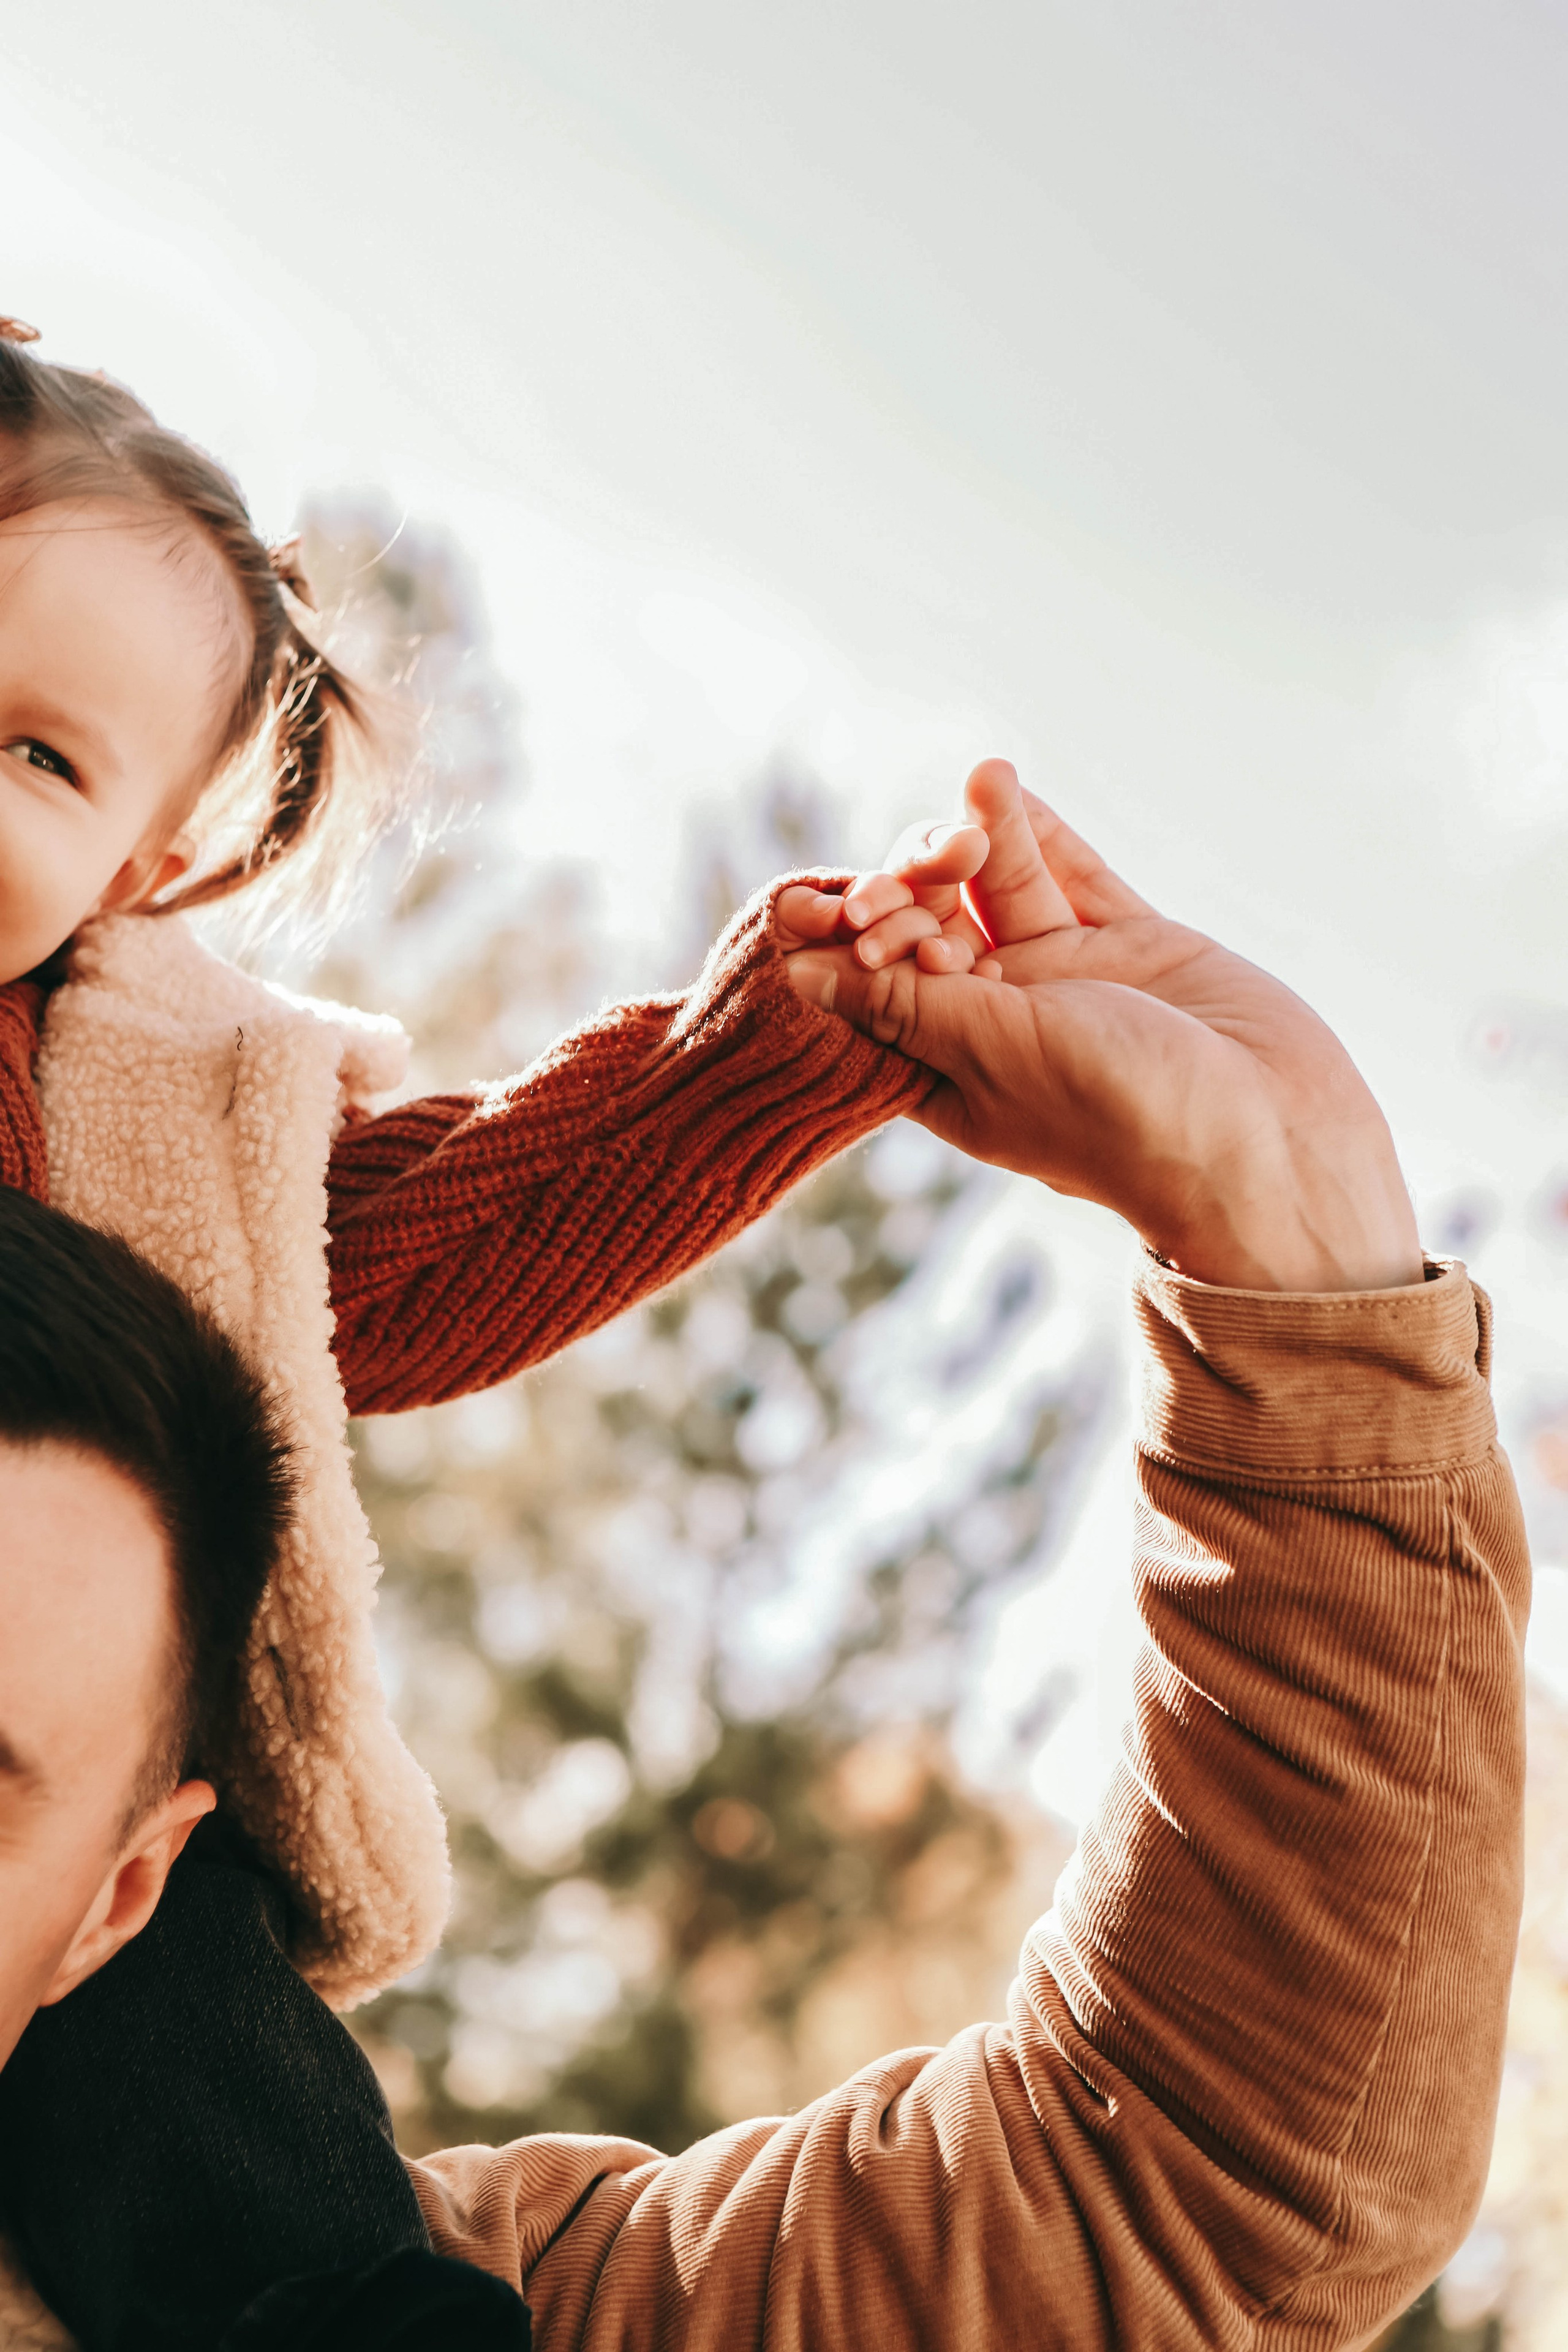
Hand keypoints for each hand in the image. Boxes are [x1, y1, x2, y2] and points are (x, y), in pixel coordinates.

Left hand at [786, 761, 1422, 1294]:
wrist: (1266, 1140)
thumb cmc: (1116, 1114)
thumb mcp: (990, 1050)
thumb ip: (900, 1001)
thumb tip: (796, 974)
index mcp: (954, 1071)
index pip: (878, 991)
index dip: (849, 946)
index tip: (824, 912)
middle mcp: (1008, 1022)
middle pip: (937, 929)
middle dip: (918, 885)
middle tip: (913, 863)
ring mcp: (1075, 980)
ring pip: (1010, 893)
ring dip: (984, 838)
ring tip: (980, 779)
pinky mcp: (1139, 947)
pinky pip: (1080, 879)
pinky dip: (1044, 836)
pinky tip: (1008, 788)